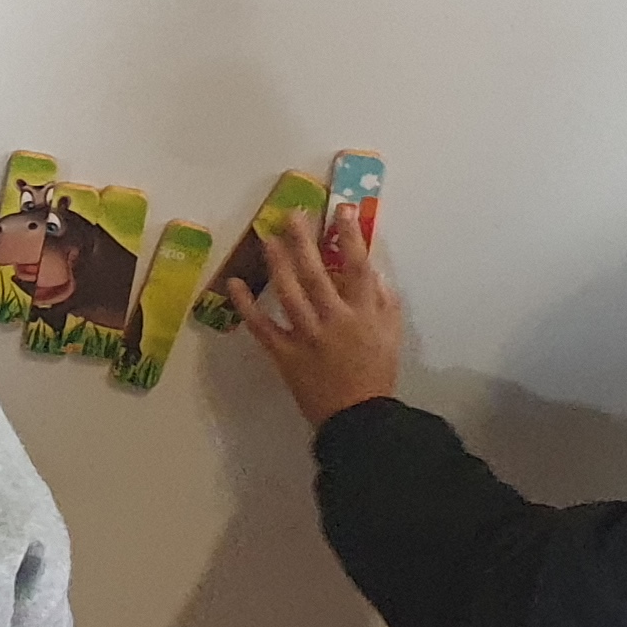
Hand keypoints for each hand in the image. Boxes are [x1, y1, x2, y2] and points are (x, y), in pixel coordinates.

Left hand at [239, 205, 401, 423]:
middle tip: (291, 214)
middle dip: (303, 240)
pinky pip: (262, 327)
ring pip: (289, 292)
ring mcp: (307, 336)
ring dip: (277, 262)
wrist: (357, 417)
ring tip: (268, 238)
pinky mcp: (285, 354)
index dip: (350, 235)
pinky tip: (234, 284)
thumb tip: (372, 271)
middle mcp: (334, 319)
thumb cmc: (376, 373)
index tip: (341, 209)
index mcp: (363, 313)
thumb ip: (384, 301)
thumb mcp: (392, 334)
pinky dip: (246, 305)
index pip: (358, 265)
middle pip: (317, 272)